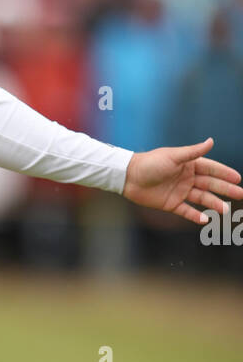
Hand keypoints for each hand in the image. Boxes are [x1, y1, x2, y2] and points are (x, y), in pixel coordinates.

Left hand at [123, 138, 242, 226]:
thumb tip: (211, 141)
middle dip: (225, 190)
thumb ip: (193, 152)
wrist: (129, 177)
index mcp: (189, 165)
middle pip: (210, 185)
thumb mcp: (173, 156)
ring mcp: (180, 192)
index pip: (211, 169)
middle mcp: (187, 178)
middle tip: (240, 194)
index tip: (238, 178)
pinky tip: (205, 220)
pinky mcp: (171, 204)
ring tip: (225, 210)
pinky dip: (195, 216)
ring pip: (201, 199)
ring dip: (213, 204)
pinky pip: (186, 211)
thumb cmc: (150, 163)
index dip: (224, 174)